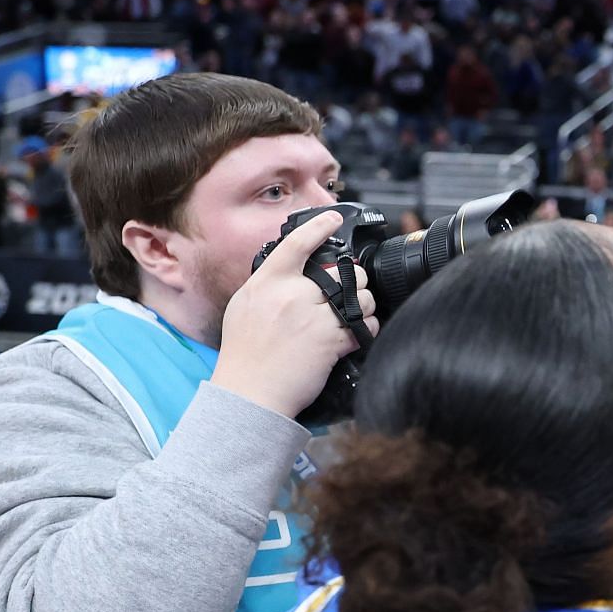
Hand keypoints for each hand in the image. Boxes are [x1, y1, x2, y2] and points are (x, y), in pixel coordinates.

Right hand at [209, 210, 377, 419]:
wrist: (249, 392)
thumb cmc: (244, 354)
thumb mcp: (244, 307)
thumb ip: (268, 285)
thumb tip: (289, 273)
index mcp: (267, 283)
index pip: (296, 245)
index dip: (319, 228)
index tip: (333, 219)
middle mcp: (290, 295)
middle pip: (341, 272)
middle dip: (354, 280)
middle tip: (350, 292)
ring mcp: (312, 318)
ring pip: (360, 297)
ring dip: (365, 304)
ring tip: (355, 315)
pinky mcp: (330, 342)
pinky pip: (364, 325)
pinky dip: (368, 328)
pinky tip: (361, 332)